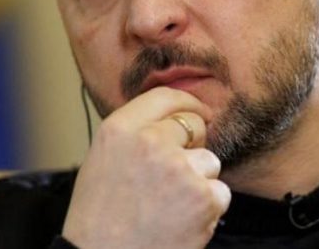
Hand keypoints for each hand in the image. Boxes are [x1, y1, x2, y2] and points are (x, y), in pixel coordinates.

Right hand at [62, 87, 230, 247]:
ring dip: (200, 181)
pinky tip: (181, 222)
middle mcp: (150, 142)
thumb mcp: (102, 161)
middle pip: (193, 125)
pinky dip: (208, 208)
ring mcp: (179, 168)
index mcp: (119, 130)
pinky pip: (220, 192)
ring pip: (209, 160)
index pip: (164, 97)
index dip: (187, 102)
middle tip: (174, 177)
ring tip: (170, 207)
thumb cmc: (99, 220)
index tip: (198, 111)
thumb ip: (134, 134)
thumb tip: (171, 118)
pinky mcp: (203, 196)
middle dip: (193, 146)